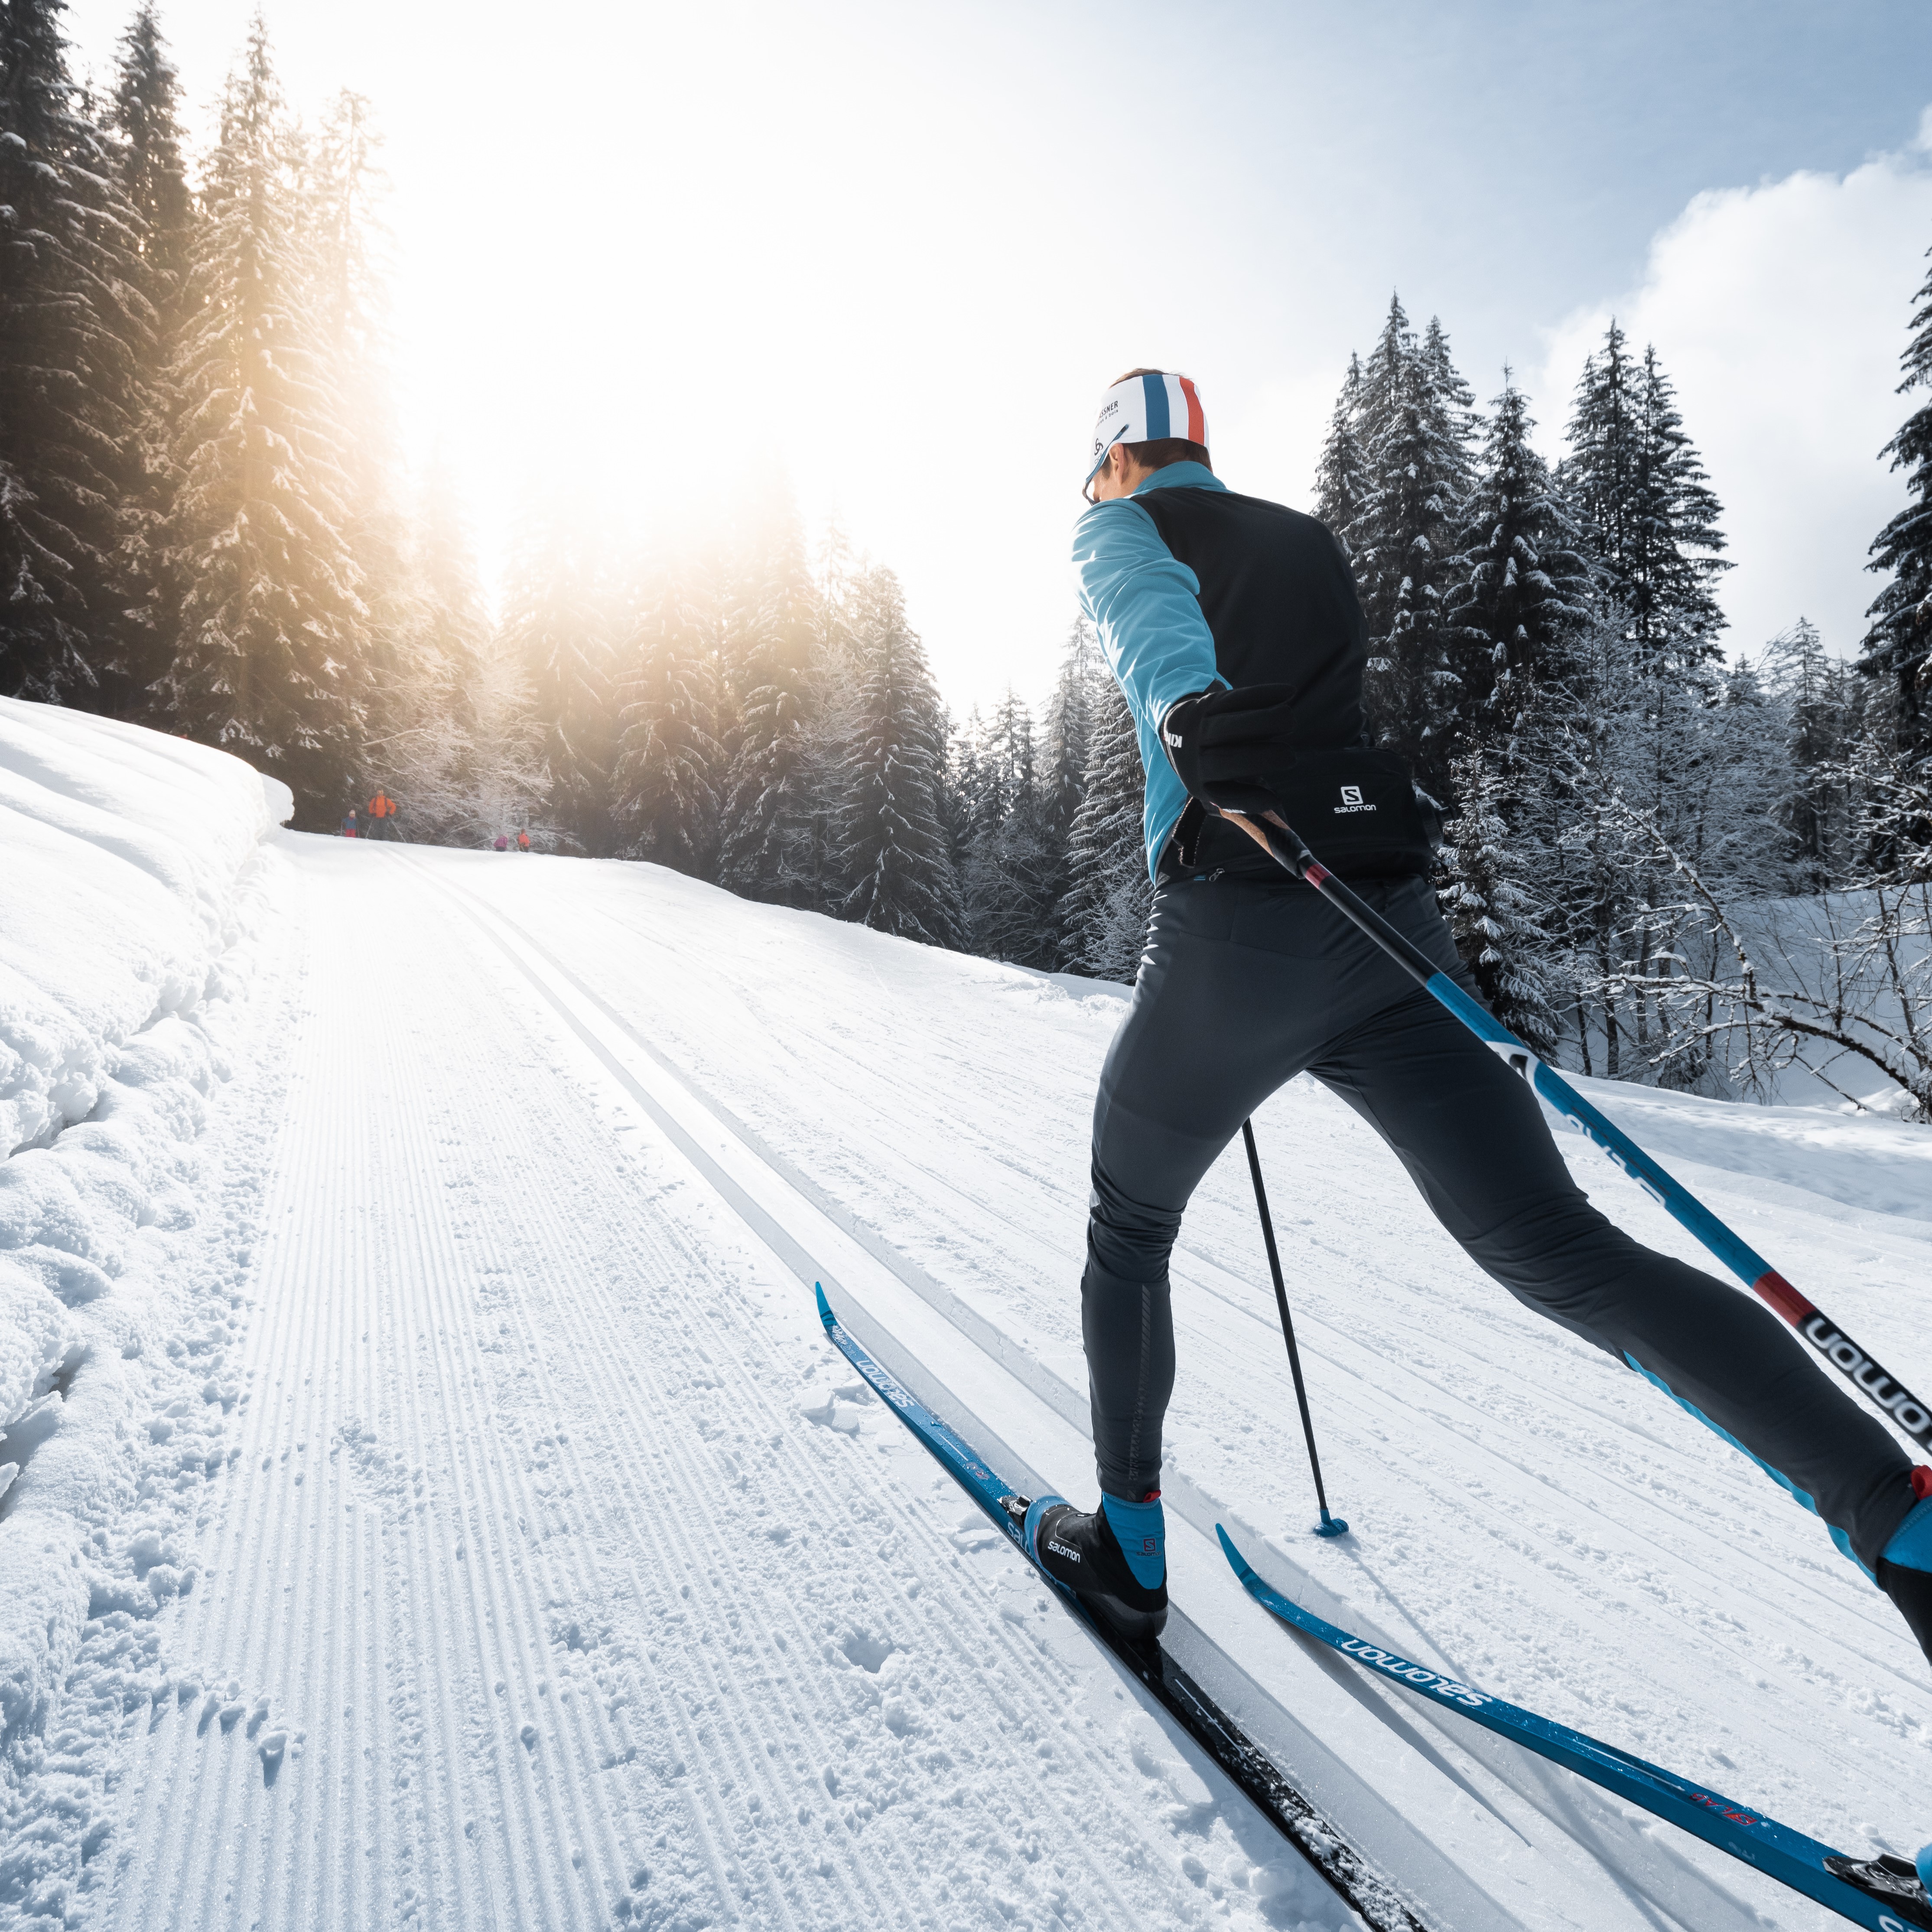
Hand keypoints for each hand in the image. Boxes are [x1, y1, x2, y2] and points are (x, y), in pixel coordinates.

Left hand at [1159, 683, 1296, 817]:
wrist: (1177, 727)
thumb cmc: (1209, 763)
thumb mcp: (1214, 784)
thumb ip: (1243, 798)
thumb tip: (1273, 803)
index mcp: (1199, 781)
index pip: (1223, 795)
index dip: (1248, 799)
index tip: (1275, 799)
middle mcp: (1195, 756)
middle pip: (1224, 760)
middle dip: (1259, 759)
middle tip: (1290, 758)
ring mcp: (1200, 727)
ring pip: (1229, 726)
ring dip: (1263, 721)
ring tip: (1290, 720)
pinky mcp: (1209, 702)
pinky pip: (1236, 698)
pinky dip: (1263, 694)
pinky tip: (1288, 693)